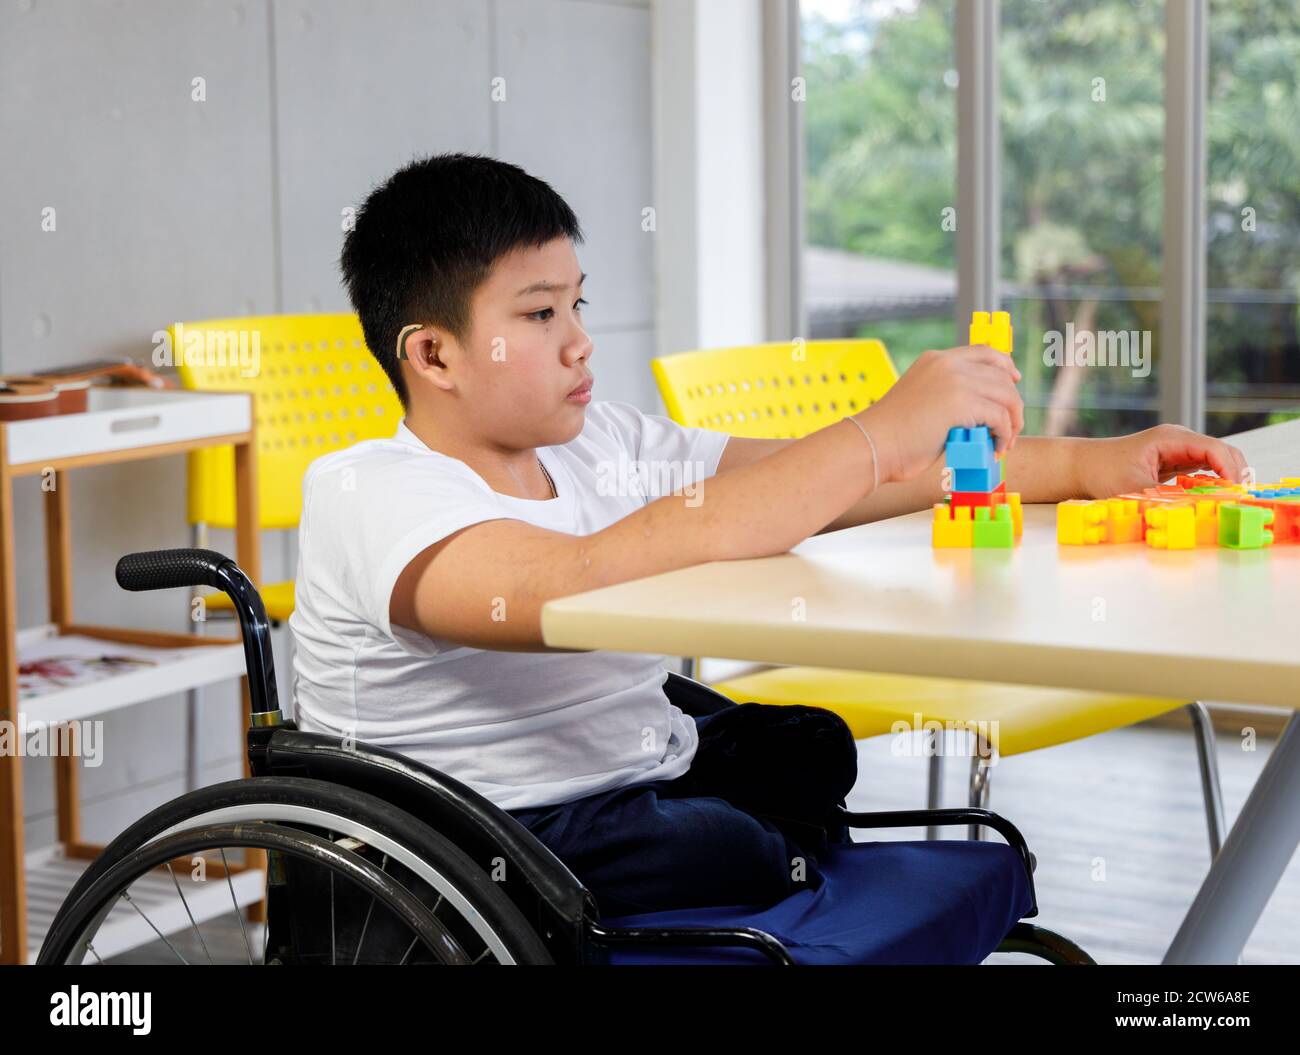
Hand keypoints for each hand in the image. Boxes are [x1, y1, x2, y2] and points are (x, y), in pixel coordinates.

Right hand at [858, 345, 1023, 483]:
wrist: (873, 445)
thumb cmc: (892, 435)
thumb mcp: (922, 401)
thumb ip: (949, 397)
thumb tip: (981, 413)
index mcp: (936, 360)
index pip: (984, 353)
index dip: (1005, 366)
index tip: (1015, 381)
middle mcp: (948, 364)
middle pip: (1001, 376)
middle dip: (1012, 404)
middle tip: (1010, 429)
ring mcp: (956, 381)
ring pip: (1006, 396)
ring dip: (1012, 422)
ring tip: (1004, 442)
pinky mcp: (962, 403)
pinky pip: (1000, 417)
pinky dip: (1004, 435)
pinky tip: (995, 448)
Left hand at [1074, 424, 1248, 498]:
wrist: (1081, 466)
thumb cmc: (1102, 471)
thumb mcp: (1132, 488)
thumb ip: (1162, 498)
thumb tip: (1189, 512)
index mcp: (1171, 438)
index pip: (1214, 449)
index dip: (1230, 470)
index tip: (1236, 492)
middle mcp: (1179, 440)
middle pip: (1222, 453)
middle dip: (1234, 474)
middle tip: (1240, 501)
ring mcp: (1178, 450)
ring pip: (1216, 461)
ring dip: (1226, 479)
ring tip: (1231, 502)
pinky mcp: (1174, 462)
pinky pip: (1204, 470)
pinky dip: (1213, 483)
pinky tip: (1213, 498)